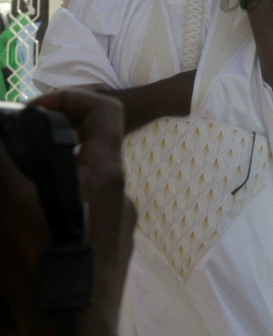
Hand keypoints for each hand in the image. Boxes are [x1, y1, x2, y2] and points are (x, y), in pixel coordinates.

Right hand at [0, 90, 136, 335]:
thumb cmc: (44, 265)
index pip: (104, 110)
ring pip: (85, 188)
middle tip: (12, 157)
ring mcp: (121, 227)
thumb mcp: (9, 206)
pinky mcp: (112, 255)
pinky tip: (27, 232)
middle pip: (91, 150)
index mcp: (107, 173)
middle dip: (49, 146)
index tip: (32, 110)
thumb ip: (2, 162)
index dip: (70, 98)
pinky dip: (57, 215)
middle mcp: (122, 195)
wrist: (71, 334)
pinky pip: (85, 220)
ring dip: (50, 184)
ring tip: (12, 199)